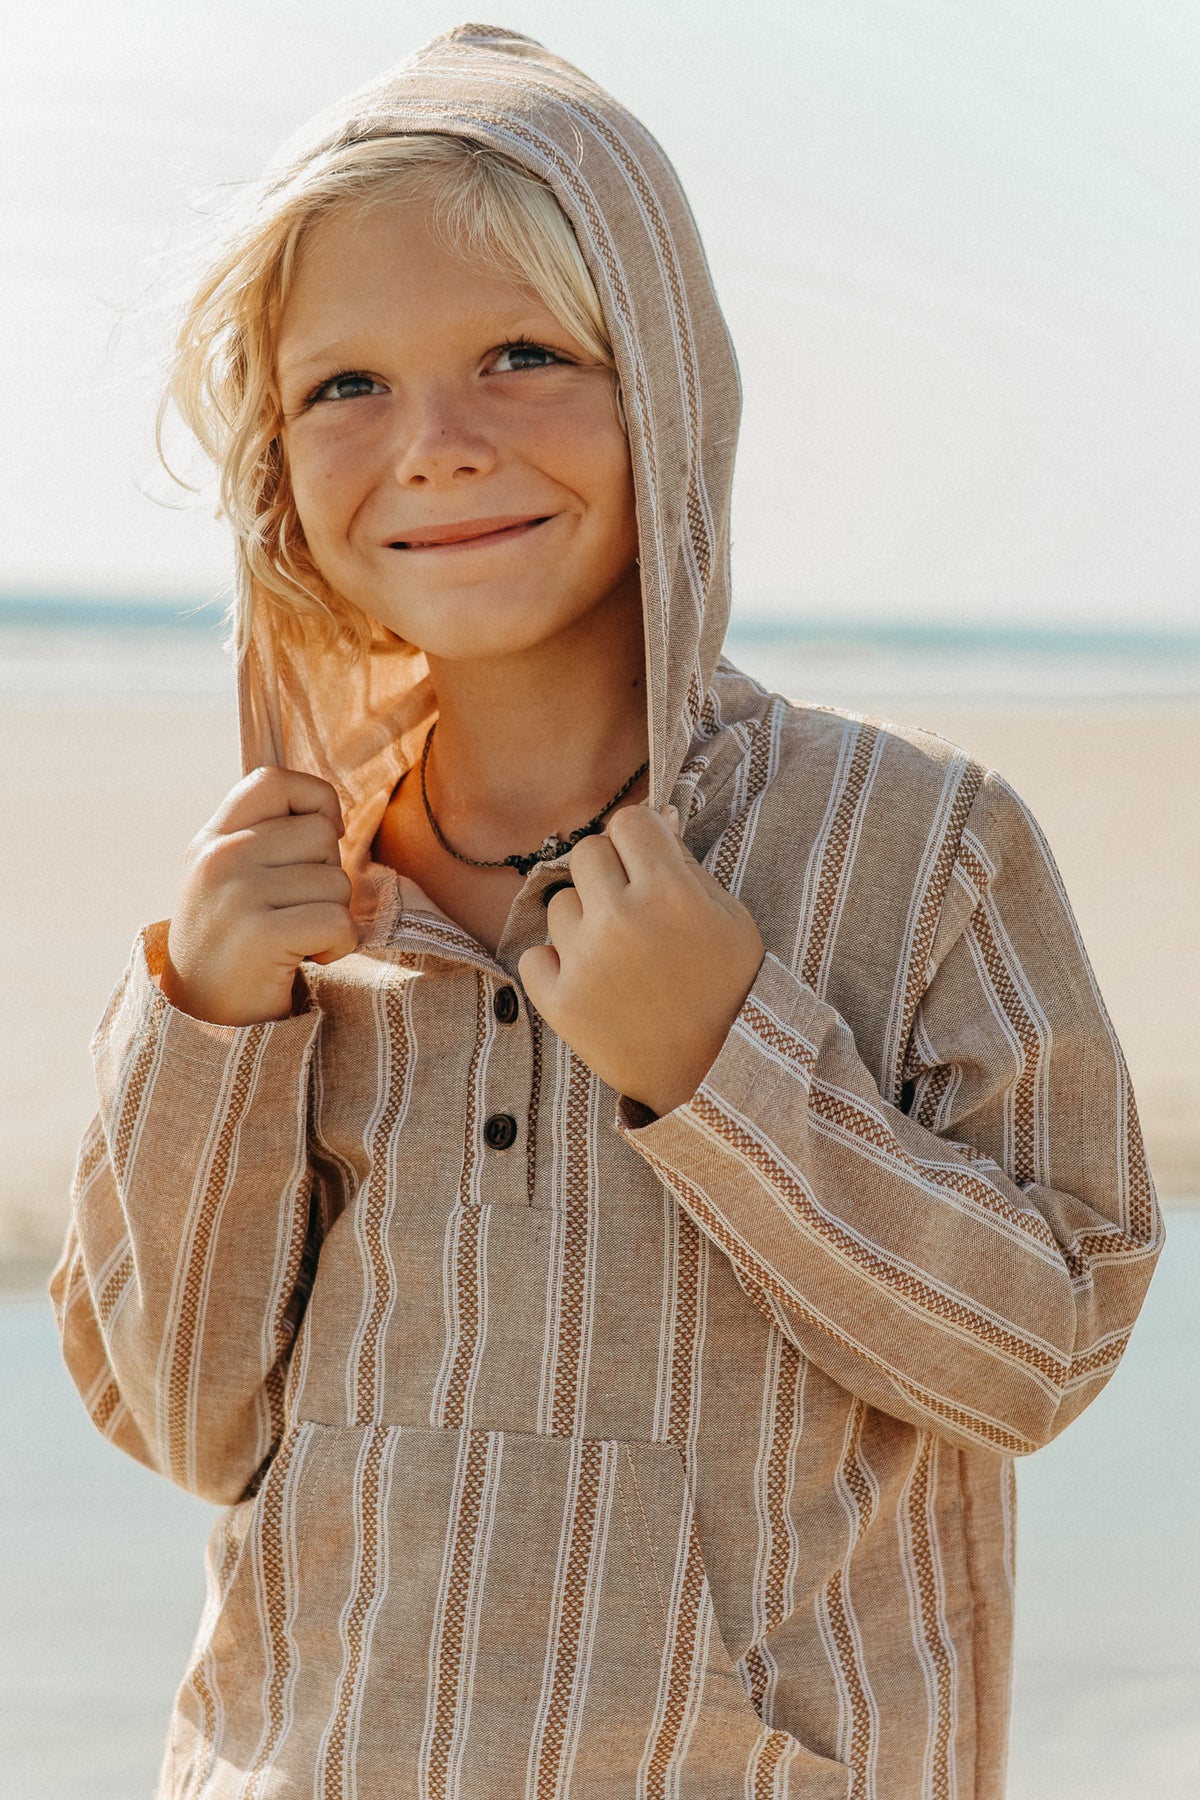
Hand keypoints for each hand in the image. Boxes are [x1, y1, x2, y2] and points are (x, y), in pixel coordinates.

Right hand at [161, 766, 356, 1025]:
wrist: (202, 1024)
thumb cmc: (234, 947)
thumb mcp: (231, 879)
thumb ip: (266, 838)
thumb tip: (330, 814)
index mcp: (211, 839)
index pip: (274, 780)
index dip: (316, 800)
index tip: (323, 838)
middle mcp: (219, 858)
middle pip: (321, 836)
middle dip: (327, 877)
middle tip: (296, 913)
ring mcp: (237, 894)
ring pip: (336, 882)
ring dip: (333, 917)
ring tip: (297, 940)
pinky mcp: (261, 934)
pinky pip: (338, 920)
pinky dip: (339, 946)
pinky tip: (310, 960)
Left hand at [518, 804, 764, 1116]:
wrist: (712, 1074)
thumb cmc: (728, 989)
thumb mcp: (729, 918)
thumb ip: (685, 864)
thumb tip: (654, 818)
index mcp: (670, 892)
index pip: (628, 821)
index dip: (640, 840)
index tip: (647, 864)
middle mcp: (621, 919)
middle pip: (587, 852)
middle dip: (609, 874)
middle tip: (633, 911)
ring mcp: (585, 961)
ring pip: (559, 904)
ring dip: (584, 923)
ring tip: (618, 958)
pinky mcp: (558, 1001)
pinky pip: (534, 955)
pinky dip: (556, 967)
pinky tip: (592, 983)